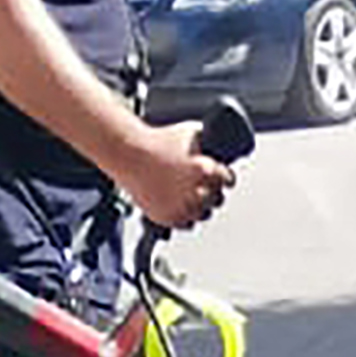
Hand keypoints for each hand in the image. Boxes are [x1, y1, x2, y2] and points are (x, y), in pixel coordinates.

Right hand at [120, 119, 239, 231]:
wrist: (127, 153)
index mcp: (205, 170)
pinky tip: (180, 206)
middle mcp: (195, 191)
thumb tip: (217, 145)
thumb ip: (207, 142)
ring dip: (200, 207)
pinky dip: (185, 217)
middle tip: (202, 186)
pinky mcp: (167, 217)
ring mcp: (181, 206)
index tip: (222, 178)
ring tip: (190, 196)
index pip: (228, 180)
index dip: (225, 177)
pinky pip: (186, 225)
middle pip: (217, 199)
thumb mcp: (190, 131)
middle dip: (212, 192)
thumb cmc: (155, 141)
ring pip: (203, 214)